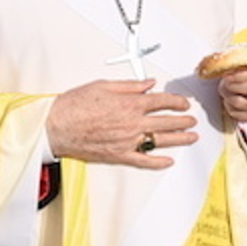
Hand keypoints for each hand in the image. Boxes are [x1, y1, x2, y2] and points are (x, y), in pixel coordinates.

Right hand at [46, 79, 197, 168]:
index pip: (163, 101)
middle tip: (191, 120)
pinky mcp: (118, 155)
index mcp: (130, 104)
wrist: (54, 126)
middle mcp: (132, 123)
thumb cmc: (74, 105)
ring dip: (180, 139)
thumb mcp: (103, 85)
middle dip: (184, 120)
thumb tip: (148, 83)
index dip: (177, 101)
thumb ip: (130, 85)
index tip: (183, 103)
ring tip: (191, 137)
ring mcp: (127, 141)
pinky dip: (158, 162)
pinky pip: (143, 161)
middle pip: (167, 121)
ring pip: (161, 140)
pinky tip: (169, 161)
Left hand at [216, 60, 246, 123]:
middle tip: (226, 83)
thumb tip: (217, 61)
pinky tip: (229, 100)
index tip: (229, 74)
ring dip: (231, 97)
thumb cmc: (245, 69)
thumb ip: (235, 58)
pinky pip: (242, 115)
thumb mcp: (243, 58)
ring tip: (225, 90)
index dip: (244, 75)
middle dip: (237, 86)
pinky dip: (231, 108)